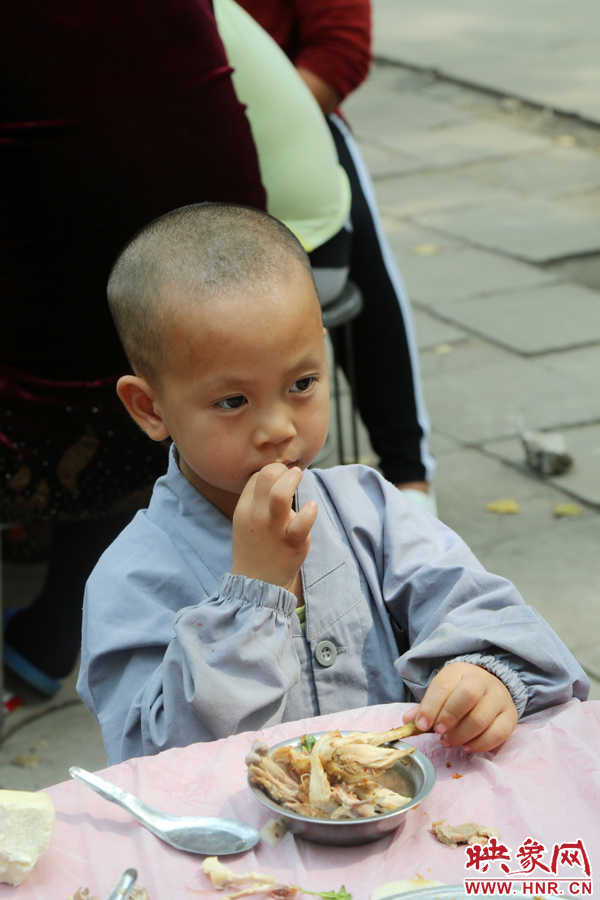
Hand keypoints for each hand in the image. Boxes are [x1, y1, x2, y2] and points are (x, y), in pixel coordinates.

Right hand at [232, 463, 316, 590]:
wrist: (258, 582)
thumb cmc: (256, 547)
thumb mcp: (246, 521)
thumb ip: (257, 499)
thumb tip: (278, 475)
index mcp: (244, 509)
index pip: (257, 476)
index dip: (272, 470)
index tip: (282, 475)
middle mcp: (257, 515)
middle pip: (266, 476)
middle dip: (282, 468)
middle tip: (292, 473)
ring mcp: (274, 528)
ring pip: (280, 494)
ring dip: (293, 479)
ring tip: (299, 476)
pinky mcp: (293, 541)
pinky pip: (302, 522)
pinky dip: (310, 510)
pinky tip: (312, 506)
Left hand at [402, 662, 517, 751]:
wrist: (490, 686)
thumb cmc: (458, 693)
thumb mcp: (441, 693)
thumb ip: (426, 707)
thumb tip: (407, 721)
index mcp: (459, 671)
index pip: (443, 686)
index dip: (430, 707)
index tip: (421, 725)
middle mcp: (482, 681)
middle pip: (467, 695)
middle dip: (449, 716)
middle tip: (439, 732)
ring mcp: (499, 698)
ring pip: (481, 717)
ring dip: (461, 734)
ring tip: (449, 742)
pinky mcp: (510, 716)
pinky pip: (498, 733)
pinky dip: (480, 744)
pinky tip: (467, 747)